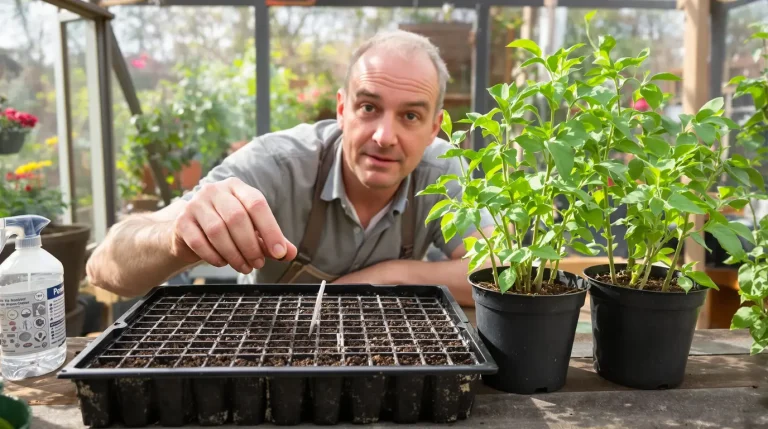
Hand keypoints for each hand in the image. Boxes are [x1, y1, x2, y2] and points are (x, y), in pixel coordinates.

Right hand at [170, 177, 297, 273]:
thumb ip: (271, 241)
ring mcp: (195, 204)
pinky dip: (214, 256)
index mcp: (237, 188)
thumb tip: (290, 253)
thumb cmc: (228, 230)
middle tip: (258, 264)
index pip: (257, 204)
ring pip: (218, 231)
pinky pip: (199, 242)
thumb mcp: (252, 232)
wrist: (189, 232)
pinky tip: (223, 263)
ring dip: (234, 254)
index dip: (270, 230)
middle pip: (237, 218)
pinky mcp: (182, 221)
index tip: (279, 253)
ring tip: (244, 267)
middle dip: (251, 246)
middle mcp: (215, 190)